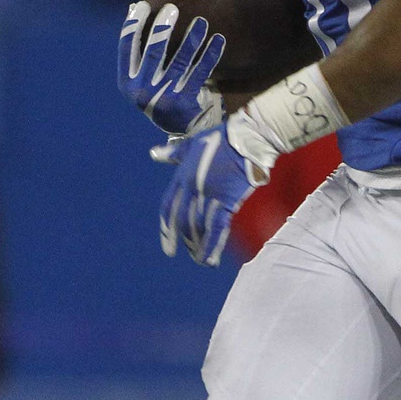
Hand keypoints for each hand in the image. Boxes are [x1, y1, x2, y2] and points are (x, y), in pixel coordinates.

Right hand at [119, 3, 224, 138]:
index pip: (126, 48)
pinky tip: (218, 40)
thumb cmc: (161, 94)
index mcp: (127, 83)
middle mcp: (142, 92)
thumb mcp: (143, 77)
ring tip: (201, 21)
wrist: (182, 130)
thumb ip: (139, 49)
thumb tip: (134, 6)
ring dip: (191, 38)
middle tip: (172, 8)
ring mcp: (164, 98)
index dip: (133, 25)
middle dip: (162, 28)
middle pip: (153, 52)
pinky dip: (210, 54)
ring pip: (179, 61)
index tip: (143, 5)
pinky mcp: (186, 103)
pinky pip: (201, 72)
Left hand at [157, 124, 259, 265]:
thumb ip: (173, 153)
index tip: (167, 245)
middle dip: (184, 240)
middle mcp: (191, 189)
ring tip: (200, 259)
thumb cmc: (221, 139)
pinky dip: (211, 245)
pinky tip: (208, 260)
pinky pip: (216, 228)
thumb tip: (154, 153)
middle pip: (183, 221)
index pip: (168, 208)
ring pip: (198, 227)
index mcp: (181, 177)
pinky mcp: (227, 201)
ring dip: (198, 246)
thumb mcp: (191, 144)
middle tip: (188, 253)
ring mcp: (208, 195)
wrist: (246, 139)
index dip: (166, 229)